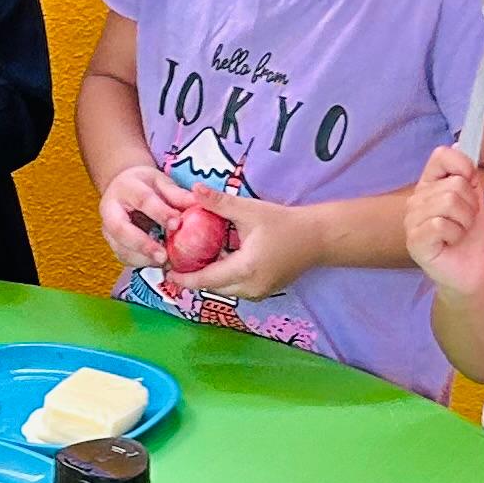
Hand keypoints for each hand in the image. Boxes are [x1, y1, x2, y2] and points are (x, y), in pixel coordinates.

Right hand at [98, 158, 185, 264]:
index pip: (142, 200)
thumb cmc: (145, 185)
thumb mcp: (162, 182)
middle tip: (164, 257)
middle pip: (121, 230)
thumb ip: (177, 194)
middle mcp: (110, 209)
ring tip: (167, 262)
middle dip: (143, 245)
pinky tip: (159, 262)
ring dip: (144, 259)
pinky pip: (125, 258)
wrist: (123, 188)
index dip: (160, 213)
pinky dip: (143, 263)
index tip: (177, 224)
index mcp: (125, 188)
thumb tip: (198, 202)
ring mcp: (107, 229)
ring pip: (121, 249)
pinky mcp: (113, 244)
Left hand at [178, 198, 312, 301]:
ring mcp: (259, 292)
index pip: (206, 280)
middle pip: (212, 287)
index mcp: (245, 269)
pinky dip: (224, 277)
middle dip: (193, 277)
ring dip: (209, 277)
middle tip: (174, 263)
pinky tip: (217, 260)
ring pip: (224, 289)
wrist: (318, 237)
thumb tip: (193, 189)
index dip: (183, 278)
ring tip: (191, 260)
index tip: (165, 272)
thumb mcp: (250, 210)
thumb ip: (220, 203)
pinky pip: (236, 287)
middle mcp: (251, 287)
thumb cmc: (284, 222)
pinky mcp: (264, 291)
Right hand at [407, 142, 483, 297]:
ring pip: (449, 202)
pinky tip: (451, 243)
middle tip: (466, 222)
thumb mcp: (475, 200)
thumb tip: (459, 148)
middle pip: (454, 184)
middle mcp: (415, 200)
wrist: (472, 272)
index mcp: (428, 186)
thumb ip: (467, 176)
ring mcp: (411, 221)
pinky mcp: (415, 241)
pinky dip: (456, 234)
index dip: (462, 166)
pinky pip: (441, 224)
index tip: (472, 185)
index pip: (440, 155)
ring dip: (465, 221)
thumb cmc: (472, 238)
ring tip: (459, 233)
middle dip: (470, 206)